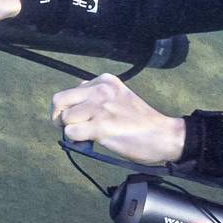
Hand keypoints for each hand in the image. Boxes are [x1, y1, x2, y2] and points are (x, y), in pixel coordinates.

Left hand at [50, 74, 187, 164]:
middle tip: (71, 127)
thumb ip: (97, 96)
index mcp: (105, 81)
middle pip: (59, 101)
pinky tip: (91, 141)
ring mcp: (100, 107)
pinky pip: (71, 133)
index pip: (70, 91)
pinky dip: (77, 140)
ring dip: (72, 131)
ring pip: (64, 119)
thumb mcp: (120, 97)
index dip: (70, 108)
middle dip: (60, 117)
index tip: (80, 118)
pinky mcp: (100, 126)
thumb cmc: (141, 121)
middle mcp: (101, 90)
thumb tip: (74, 104)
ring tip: (88, 135)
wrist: (163, 135)